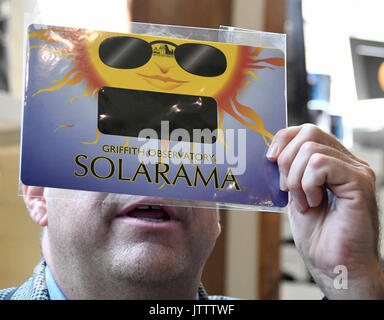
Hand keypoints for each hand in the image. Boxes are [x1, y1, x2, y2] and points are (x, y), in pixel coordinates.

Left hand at [267, 124, 383, 298]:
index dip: (283, 139)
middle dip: (286, 160)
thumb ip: (290, 171)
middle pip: (308, 132)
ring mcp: (356, 170)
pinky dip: (307, 184)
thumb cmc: (317, 234)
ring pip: (311, 149)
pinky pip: (320, 164)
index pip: (306, 130)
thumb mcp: (295, 195)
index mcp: (333, 162)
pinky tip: (314, 203)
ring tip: (304, 203)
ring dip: (296, 179)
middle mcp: (347, 161)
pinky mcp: (359, 181)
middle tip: (287, 189)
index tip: (269, 160)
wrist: (335, 264)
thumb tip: (272, 152)